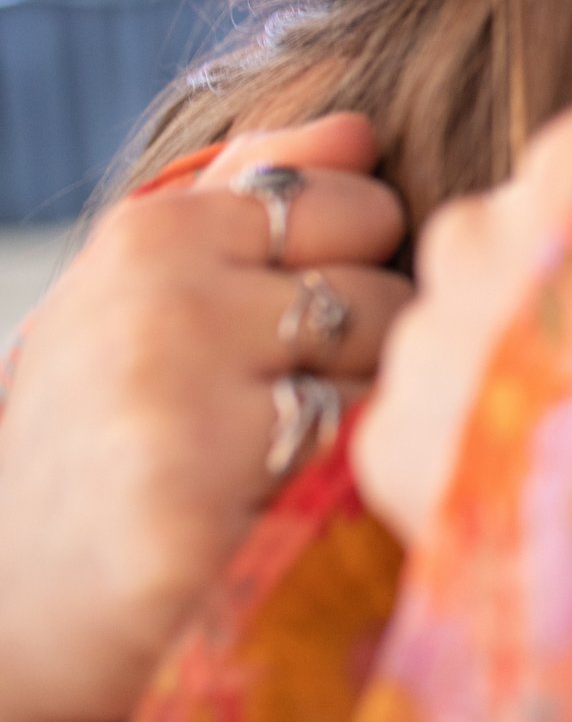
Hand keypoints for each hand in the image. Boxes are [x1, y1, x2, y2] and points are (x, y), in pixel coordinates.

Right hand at [0, 117, 410, 721]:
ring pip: (380, 380)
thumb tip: (359, 126)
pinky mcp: (195, 511)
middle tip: (272, 406)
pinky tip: (264, 511)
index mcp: (154, 234)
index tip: (280, 323)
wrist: (16, 598)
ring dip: (349, 424)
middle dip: (356, 353)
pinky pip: (354, 470)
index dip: (349, 269)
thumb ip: (253, 191)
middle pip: (383, 295)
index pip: (360, 205)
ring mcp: (177, 406)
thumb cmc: (106, 424)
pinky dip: (333, 494)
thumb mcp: (150, 286)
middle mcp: (165, 305)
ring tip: (267, 457)